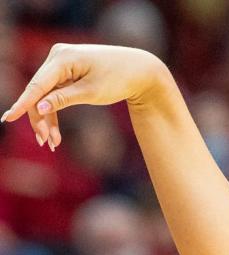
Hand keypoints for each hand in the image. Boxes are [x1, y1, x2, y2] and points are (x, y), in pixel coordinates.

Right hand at [1, 43, 164, 150]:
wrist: (137, 70)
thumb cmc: (117, 79)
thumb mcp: (91, 93)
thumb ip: (63, 99)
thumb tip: (39, 108)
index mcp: (61, 59)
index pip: (36, 85)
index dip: (22, 104)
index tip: (9, 118)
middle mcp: (57, 57)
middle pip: (38, 92)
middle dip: (39, 119)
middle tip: (46, 143)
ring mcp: (60, 64)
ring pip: (44, 95)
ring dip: (47, 120)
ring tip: (52, 144)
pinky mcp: (66, 72)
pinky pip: (54, 94)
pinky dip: (54, 113)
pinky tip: (56, 134)